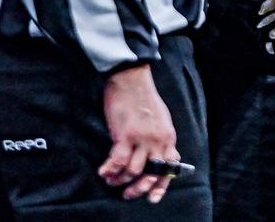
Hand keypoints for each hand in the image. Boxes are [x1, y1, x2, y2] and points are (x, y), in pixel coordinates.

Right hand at [99, 65, 178, 204]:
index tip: (152, 197)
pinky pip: (117, 162)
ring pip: (133, 172)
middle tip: (128, 193)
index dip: (161, 186)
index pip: (170, 168)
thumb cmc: (144, 96)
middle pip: (151, 174)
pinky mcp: (125, 135)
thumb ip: (162, 138)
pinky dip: (109, 170)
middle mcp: (157, 141)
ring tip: (112, 180)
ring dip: (120, 180)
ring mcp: (141, 139)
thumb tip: (161, 156)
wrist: (131, 78)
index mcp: (168, 137)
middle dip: (139, 188)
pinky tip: (103, 172)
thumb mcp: (162, 119)